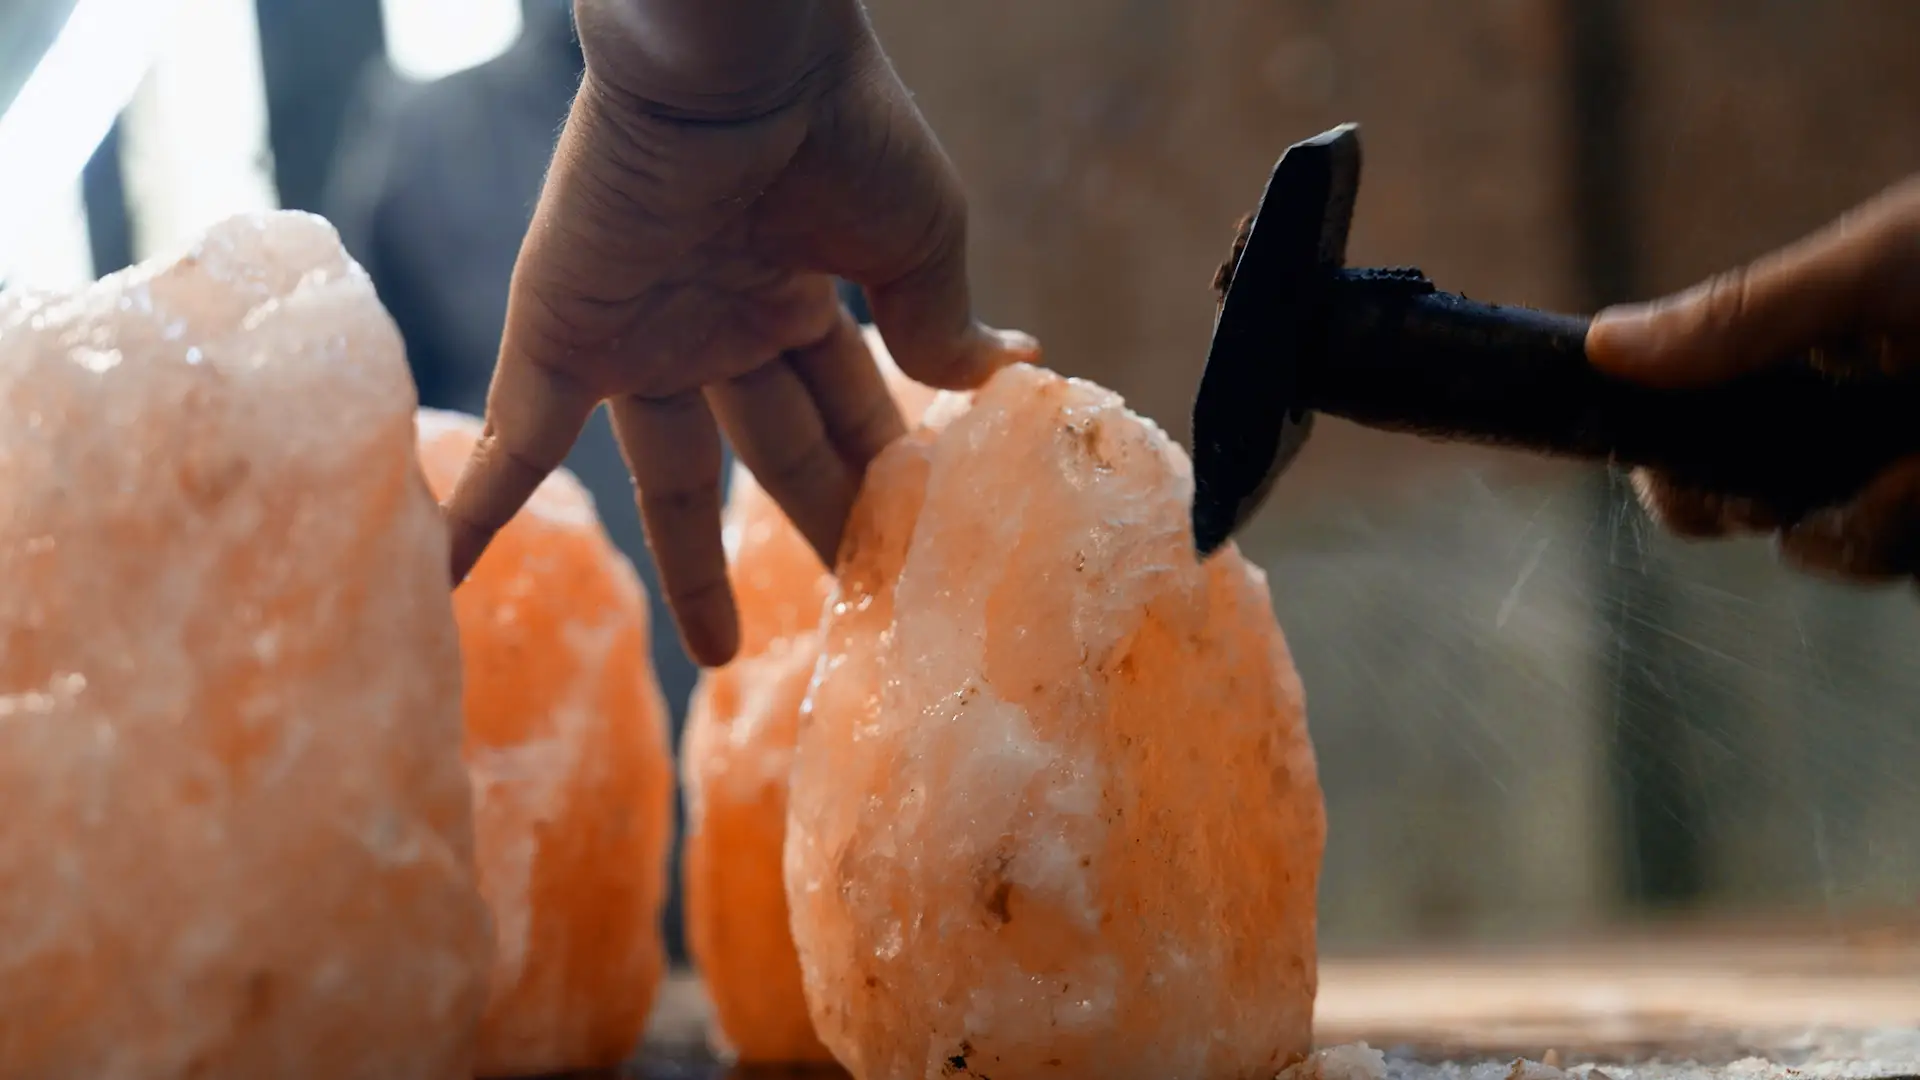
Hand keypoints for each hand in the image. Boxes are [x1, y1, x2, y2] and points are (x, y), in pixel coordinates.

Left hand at [440, 0, 1036, 665]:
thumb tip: (995, 382)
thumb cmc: (841, 127)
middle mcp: (720, 322)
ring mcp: (641, 334)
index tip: (915, 555)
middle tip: (854, 614)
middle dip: (812, 530)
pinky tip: (453, 580)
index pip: (850, 412)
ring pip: (669, 474)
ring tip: (720, 653)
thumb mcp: (919, 238)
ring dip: (688, 564)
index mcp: (801, 294)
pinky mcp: (562, 335)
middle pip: (772, 455)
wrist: (743, 57)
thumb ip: (939, 324)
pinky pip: (515, 441)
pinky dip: (480, 512)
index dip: (882, 482)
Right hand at [1587, 177, 1919, 582]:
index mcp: (1806, 363)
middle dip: (1790, 507)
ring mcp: (1906, 483)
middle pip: (1759, 519)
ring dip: (1877, 524)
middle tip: (1849, 467)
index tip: (1695, 478)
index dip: (1679, 477)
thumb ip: (1747, 313)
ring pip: (1847, 556)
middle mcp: (1847, 429)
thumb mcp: (1880, 268)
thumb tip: (1606, 345)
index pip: (1693, 452)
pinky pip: (1907, 563)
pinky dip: (1912, 529)